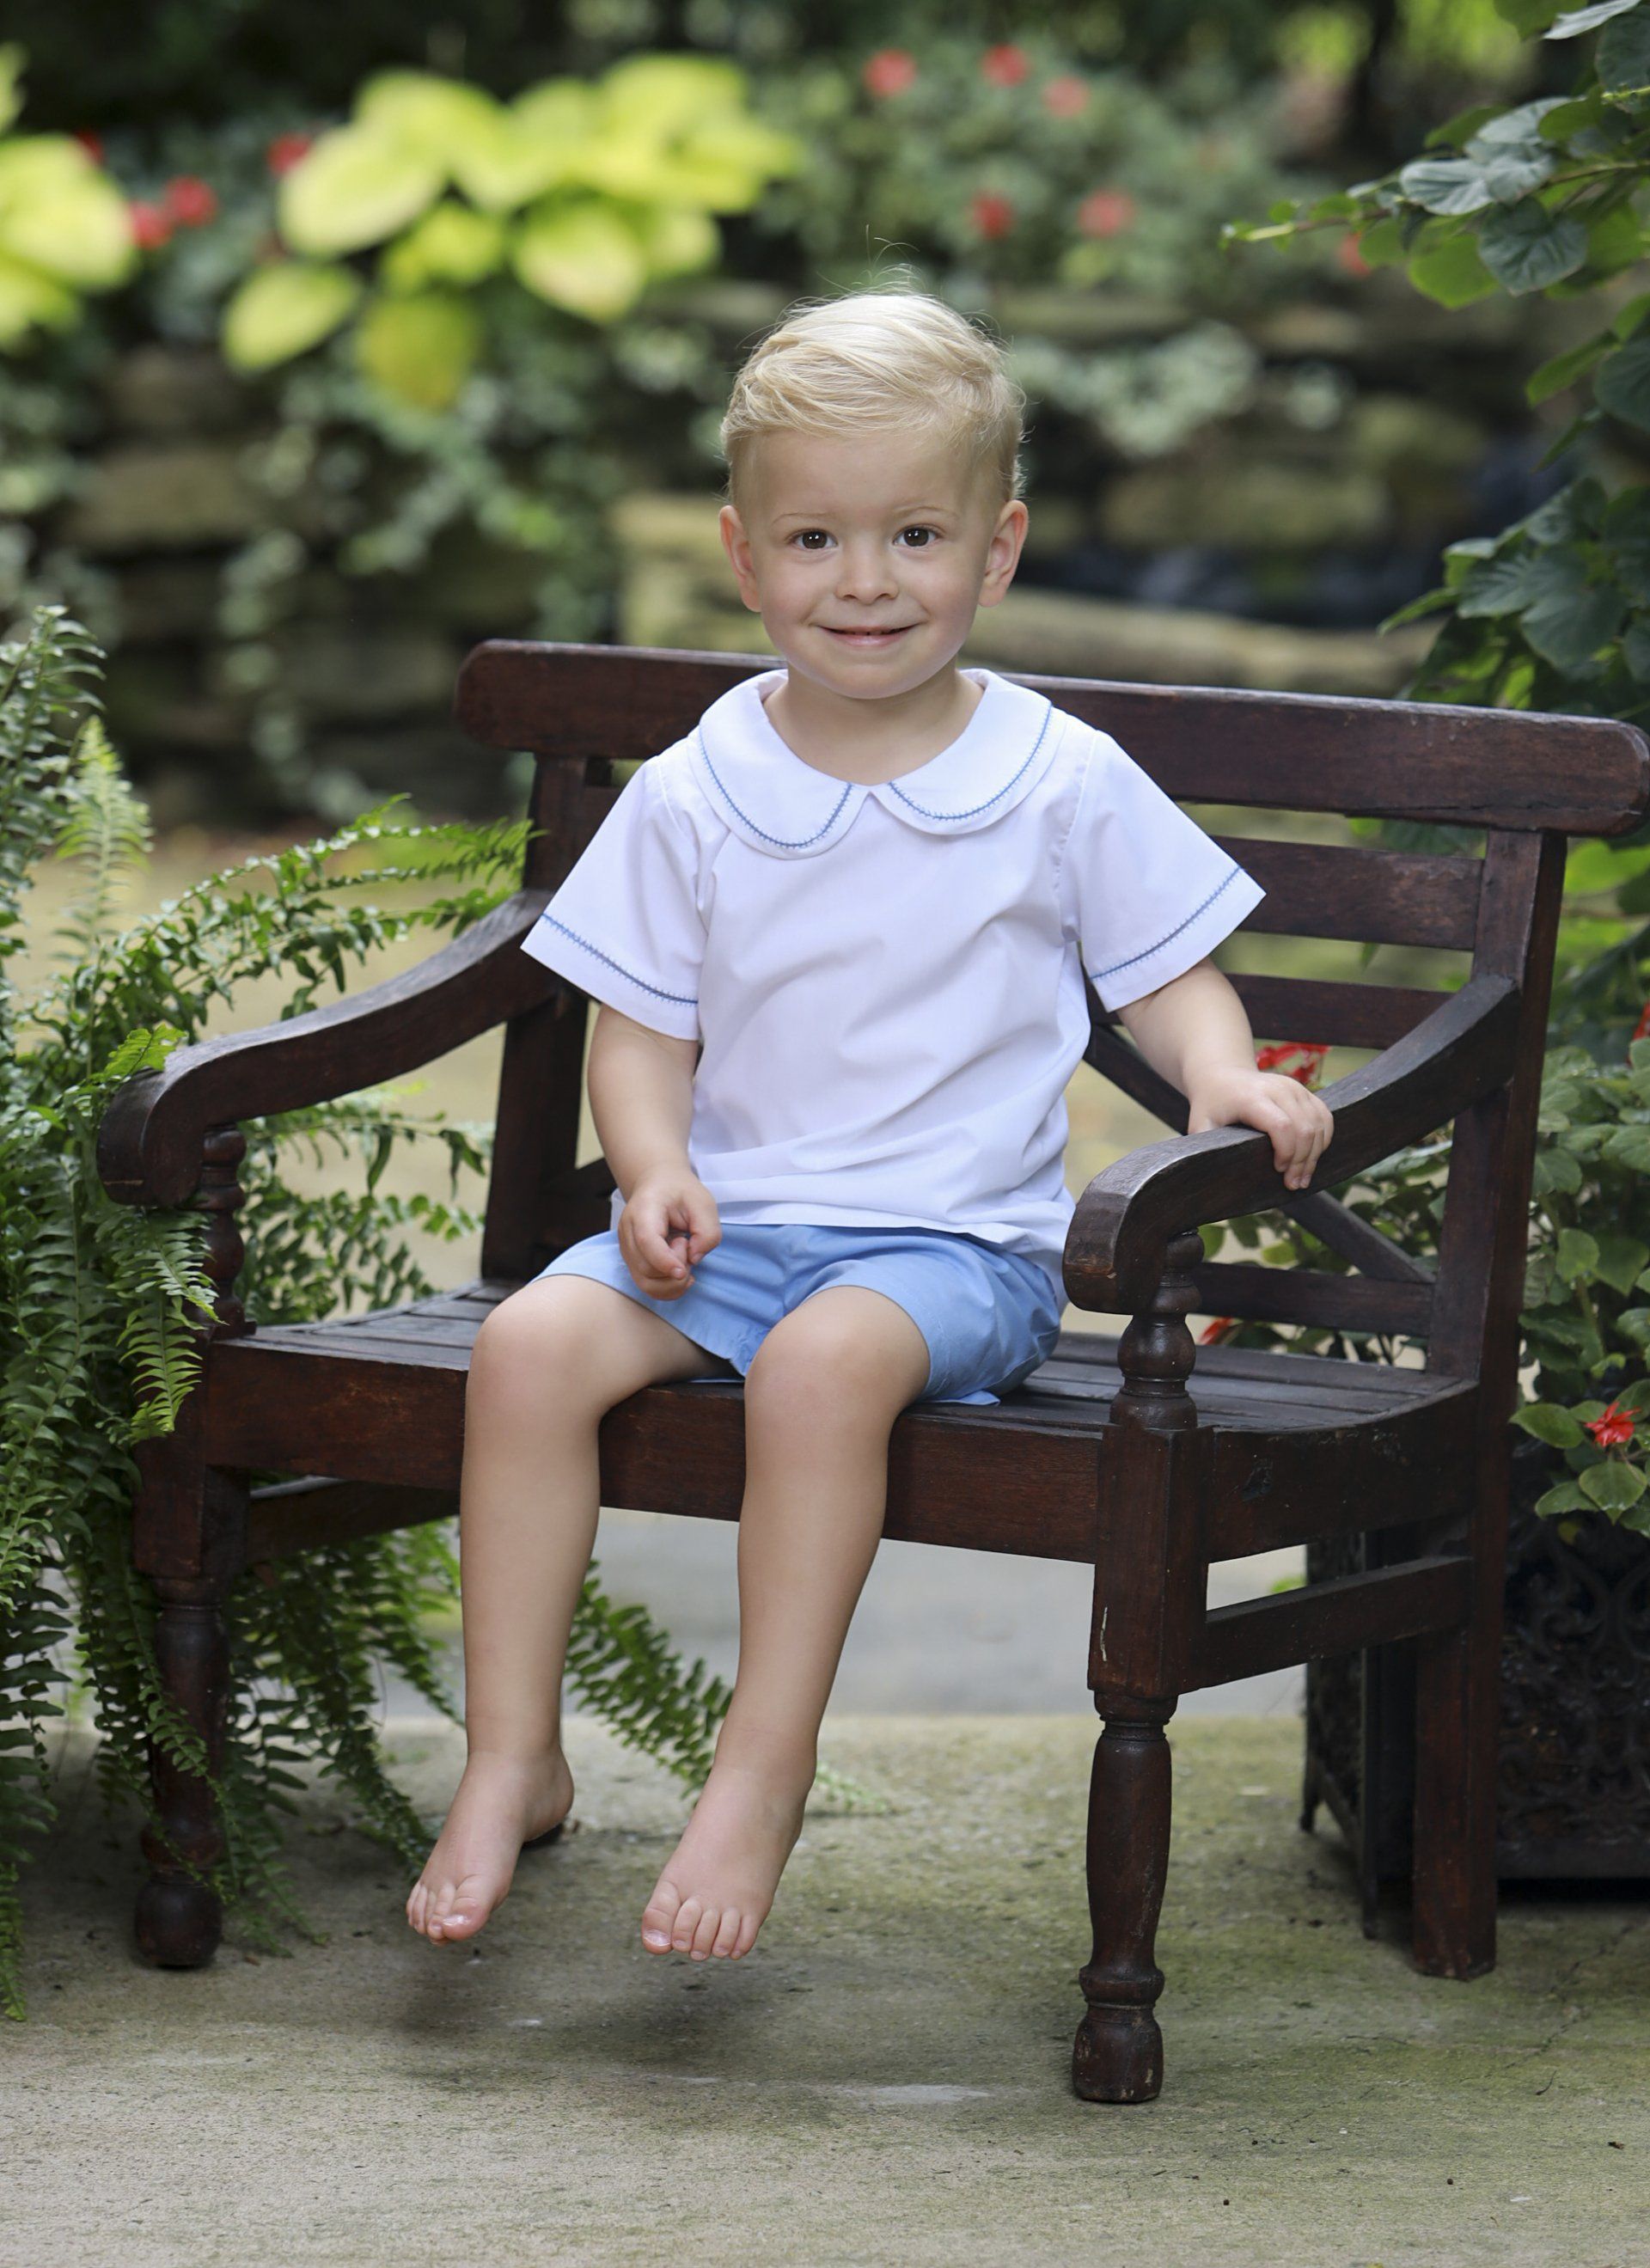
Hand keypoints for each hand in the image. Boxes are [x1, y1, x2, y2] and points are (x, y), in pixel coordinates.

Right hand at [618, 1170, 720, 1298]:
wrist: (658, 1186)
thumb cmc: (680, 1193)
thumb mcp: (704, 1203)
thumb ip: (707, 1231)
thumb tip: (694, 1258)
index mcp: (644, 1210)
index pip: (647, 1241)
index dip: (664, 1261)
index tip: (684, 1272)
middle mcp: (628, 1232)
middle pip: (646, 1268)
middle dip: (676, 1269)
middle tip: (687, 1244)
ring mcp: (627, 1249)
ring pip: (645, 1283)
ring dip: (672, 1282)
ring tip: (684, 1258)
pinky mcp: (632, 1261)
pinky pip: (647, 1285)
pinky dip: (667, 1287)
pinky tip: (680, 1273)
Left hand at [1184, 1065, 1333, 1192]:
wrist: (1222, 1075)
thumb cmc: (1210, 1104)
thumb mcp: (1199, 1124)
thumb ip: (1203, 1148)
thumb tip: (1210, 1178)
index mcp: (1251, 1097)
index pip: (1281, 1126)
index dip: (1286, 1152)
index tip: (1278, 1171)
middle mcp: (1277, 1088)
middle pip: (1304, 1128)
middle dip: (1303, 1161)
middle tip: (1294, 1184)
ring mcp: (1293, 1087)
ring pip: (1318, 1123)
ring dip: (1315, 1154)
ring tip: (1303, 1177)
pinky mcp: (1303, 1090)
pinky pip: (1324, 1116)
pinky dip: (1323, 1139)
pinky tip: (1313, 1157)